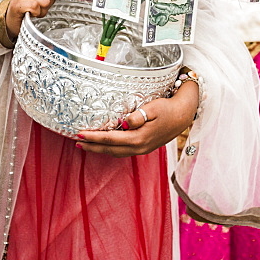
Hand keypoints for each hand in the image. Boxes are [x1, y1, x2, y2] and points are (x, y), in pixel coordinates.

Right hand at [5, 0, 55, 36]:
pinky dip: (35, 12)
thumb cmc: (26, 5)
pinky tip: (30, 12)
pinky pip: (35, 6)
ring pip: (45, 1)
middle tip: (37, 5)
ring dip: (41, 10)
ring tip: (33, 9)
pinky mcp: (17, 3)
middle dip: (47, 3)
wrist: (14, 19)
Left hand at [77, 81, 197, 156]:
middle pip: (110, 149)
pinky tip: (105, 144)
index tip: (80, 133)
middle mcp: (139, 147)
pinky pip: (123, 151)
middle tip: (76, 141)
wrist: (183, 115)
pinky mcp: (144, 147)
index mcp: (139, 138)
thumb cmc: (168, 108)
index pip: (110, 138)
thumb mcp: (153, 107)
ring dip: (100, 149)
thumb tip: (123, 123)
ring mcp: (142, 149)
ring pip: (116, 152)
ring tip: (86, 144)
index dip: (94, 137)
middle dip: (92, 146)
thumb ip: (138, 116)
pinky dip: (111, 148)